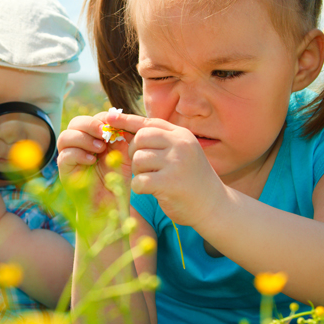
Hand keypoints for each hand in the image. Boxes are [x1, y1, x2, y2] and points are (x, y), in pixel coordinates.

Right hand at [56, 113, 132, 207]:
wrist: (110, 205)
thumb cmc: (118, 180)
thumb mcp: (125, 155)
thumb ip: (123, 137)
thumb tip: (120, 118)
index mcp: (93, 138)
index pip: (92, 119)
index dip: (102, 119)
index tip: (116, 125)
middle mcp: (79, 145)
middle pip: (75, 123)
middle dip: (90, 125)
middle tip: (105, 134)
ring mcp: (69, 157)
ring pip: (65, 136)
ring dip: (83, 139)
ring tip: (99, 149)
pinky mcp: (64, 171)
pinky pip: (64, 156)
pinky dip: (79, 155)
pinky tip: (92, 161)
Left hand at [104, 111, 226, 226]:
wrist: (214, 206)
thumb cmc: (192, 180)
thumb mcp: (181, 153)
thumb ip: (161, 141)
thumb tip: (127, 129)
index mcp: (181, 135)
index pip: (149, 123)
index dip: (126, 120)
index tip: (109, 117)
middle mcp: (180, 144)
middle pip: (140, 139)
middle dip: (134, 153)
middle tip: (143, 166)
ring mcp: (176, 162)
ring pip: (138, 160)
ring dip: (139, 172)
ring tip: (152, 180)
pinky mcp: (170, 183)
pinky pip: (139, 181)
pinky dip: (140, 188)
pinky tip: (152, 191)